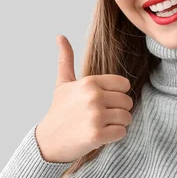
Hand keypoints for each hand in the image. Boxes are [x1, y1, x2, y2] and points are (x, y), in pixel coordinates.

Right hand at [34, 35, 133, 162]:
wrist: (48, 141)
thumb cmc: (59, 111)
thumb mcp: (62, 83)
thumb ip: (66, 59)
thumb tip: (60, 36)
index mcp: (89, 82)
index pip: (124, 84)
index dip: (117, 94)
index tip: (105, 101)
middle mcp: (93, 96)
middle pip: (127, 102)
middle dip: (119, 110)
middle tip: (102, 116)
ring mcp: (95, 115)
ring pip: (127, 117)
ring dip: (117, 124)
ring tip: (101, 125)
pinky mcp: (97, 134)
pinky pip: (121, 132)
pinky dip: (114, 136)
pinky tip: (100, 135)